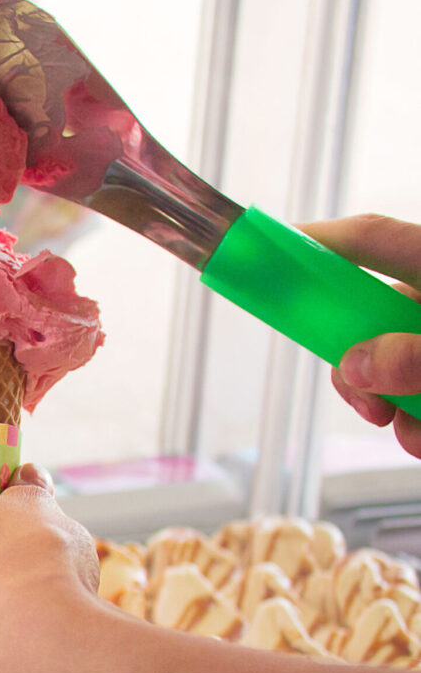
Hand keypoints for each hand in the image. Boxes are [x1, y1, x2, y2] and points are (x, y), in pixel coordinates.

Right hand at [302, 213, 420, 456]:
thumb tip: (355, 366)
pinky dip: (416, 420)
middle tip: (364, 401)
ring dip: (390, 404)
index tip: (266, 255)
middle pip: (372, 316)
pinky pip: (418, 393)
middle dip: (357, 365)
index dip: (316, 242)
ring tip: (412, 432)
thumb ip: (412, 355)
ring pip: (393, 364)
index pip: (370, 240)